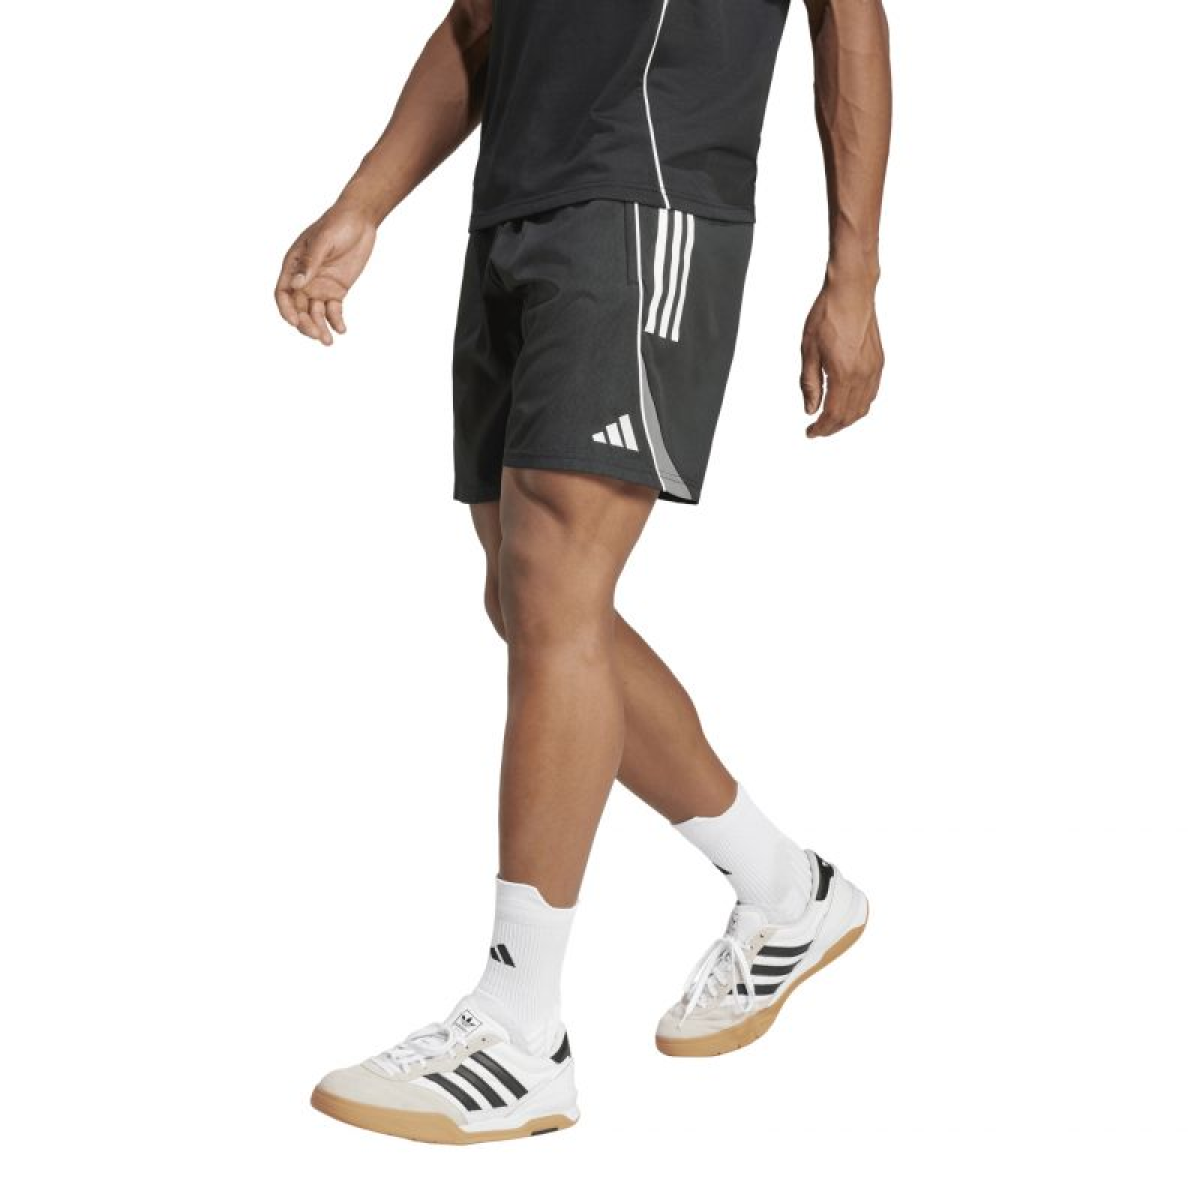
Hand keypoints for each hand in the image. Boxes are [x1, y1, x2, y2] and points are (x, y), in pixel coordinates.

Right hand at [274, 205, 377, 344]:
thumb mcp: (323, 241)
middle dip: (305, 324)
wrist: (360, 220)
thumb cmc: (337, 224)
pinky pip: (333, 310)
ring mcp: (320, 286)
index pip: (283, 293)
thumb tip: (298, 284)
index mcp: (293, 265)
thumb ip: (311, 262)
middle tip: (318, 335)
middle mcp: (304, 279)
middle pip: (299, 308)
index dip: (286, 310)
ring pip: (315, 313)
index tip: (295, 322)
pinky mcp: (336, 290)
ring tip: (329, 341)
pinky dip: (336, 321)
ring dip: (319, 327)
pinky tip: (342, 329)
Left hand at [800, 276, 884, 436]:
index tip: (811, 433)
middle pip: (850, 415)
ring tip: (830, 421)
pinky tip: (847, 404)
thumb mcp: (809, 351)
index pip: (834, 413)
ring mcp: (874, 368)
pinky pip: (872, 393)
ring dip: (847, 419)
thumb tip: (810, 409)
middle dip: (833, 427)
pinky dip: (859, 405)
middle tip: (818, 430)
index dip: (822, 428)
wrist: (851, 291)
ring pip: (863, 406)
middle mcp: (863, 374)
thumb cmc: (828, 315)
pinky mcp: (879, 361)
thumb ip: (809, 384)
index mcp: (844, 373)